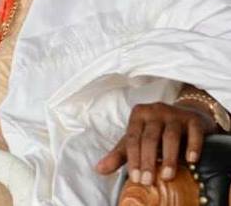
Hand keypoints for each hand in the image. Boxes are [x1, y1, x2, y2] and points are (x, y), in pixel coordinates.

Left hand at [96, 102, 216, 185]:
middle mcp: (154, 111)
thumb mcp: (136, 140)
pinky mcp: (193, 119)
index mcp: (137, 115)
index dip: (133, 159)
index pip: (132, 138)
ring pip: (170, 136)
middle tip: (149, 181)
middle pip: (149, 138)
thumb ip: (119, 155)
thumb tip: (98, 169)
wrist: (185, 117)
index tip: (136, 179)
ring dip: (169, 157)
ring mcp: (174, 113)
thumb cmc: (156, 132)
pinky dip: (192, 146)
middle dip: (148, 161)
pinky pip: (193, 132)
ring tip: (167, 176)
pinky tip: (191, 160)